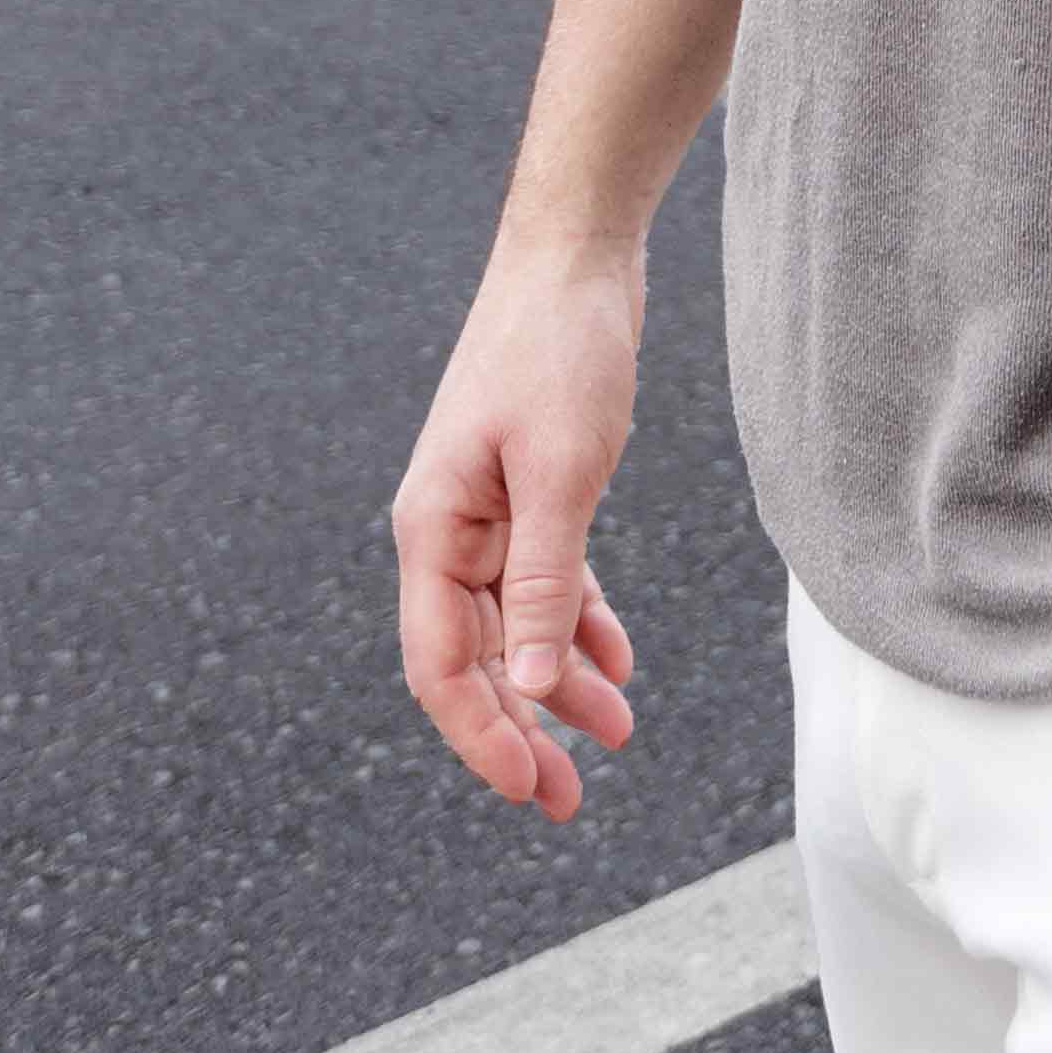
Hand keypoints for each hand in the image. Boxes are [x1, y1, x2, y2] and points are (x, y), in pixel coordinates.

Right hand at [393, 235, 648, 816]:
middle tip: (568, 800)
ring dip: (559, 683)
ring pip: (517, 626)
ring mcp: (487, 511)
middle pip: (475, 659)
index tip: (530, 788)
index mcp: (433, 530)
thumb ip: (544, 582)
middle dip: (518, 731)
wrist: (575, 252)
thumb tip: (535, 686)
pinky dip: (579, 623)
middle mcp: (448, 530)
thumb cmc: (557, 348)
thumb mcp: (559, 473)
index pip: (441, 665)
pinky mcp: (529, 490)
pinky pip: (547, 581)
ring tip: (613, 736)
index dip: (480, 736)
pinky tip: (618, 663)